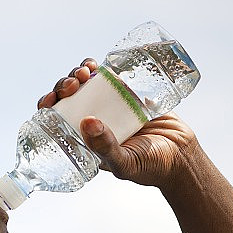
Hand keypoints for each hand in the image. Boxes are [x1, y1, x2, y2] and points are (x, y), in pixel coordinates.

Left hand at [38, 58, 200, 189]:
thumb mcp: (125, 163)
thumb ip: (106, 148)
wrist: (183, 156)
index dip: (49, 106)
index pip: (57, 119)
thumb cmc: (151, 167)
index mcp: (84, 140)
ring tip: (85, 71)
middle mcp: (94, 120)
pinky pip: (110, 76)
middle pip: (69, 97)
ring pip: (86, 83)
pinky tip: (96, 65)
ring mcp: (111, 106)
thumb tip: (86, 122)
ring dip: (79, 73)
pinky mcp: (129, 94)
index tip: (51, 99)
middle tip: (73, 84)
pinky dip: (100, 68)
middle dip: (65, 85)